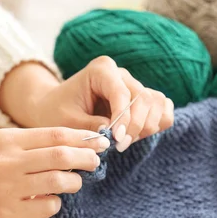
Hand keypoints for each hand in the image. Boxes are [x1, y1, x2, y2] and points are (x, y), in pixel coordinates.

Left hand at [0, 57, 173, 152]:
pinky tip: (136, 135)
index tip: (116, 141)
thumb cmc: (56, 113)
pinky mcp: (141, 99)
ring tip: (124, 142)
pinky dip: (156, 124)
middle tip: (119, 146)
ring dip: (146, 127)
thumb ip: (90, 127)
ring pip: (157, 103)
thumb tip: (113, 135)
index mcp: (101, 70)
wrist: (53, 109)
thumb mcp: (66, 122)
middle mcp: (121, 74)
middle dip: (135, 126)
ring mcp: (133, 85)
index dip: (124, 119)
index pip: (122, 93)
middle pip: (144, 99)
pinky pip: (162, 108)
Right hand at [0, 127, 109, 217]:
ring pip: (59, 181)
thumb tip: (72, 145)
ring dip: (74, 182)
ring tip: (75, 183)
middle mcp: (6, 160)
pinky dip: (55, 203)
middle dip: (86, 158)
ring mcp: (7, 187)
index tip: (99, 142)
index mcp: (5, 140)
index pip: (55, 134)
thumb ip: (28, 146)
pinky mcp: (7, 212)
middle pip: (61, 154)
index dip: (83, 138)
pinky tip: (50, 202)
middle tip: (97, 162)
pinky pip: (47, 206)